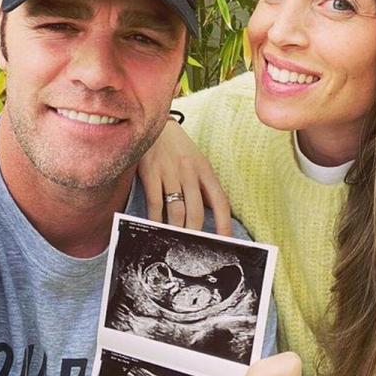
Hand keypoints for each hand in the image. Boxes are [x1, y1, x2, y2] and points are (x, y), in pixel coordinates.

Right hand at [138, 119, 232, 234]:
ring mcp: (170, 173)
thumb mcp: (197, 162)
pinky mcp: (150, 173)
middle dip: (196, 235)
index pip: (220, 202)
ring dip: (176, 230)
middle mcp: (190, 173)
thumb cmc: (178, 148)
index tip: (225, 242)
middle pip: (196, 212)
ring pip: (176, 211)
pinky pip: (155, 203)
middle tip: (194, 251)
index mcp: (205, 171)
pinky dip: (156, 220)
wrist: (155, 124)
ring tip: (176, 244)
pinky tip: (156, 229)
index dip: (224, 225)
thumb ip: (203, 186)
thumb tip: (210, 216)